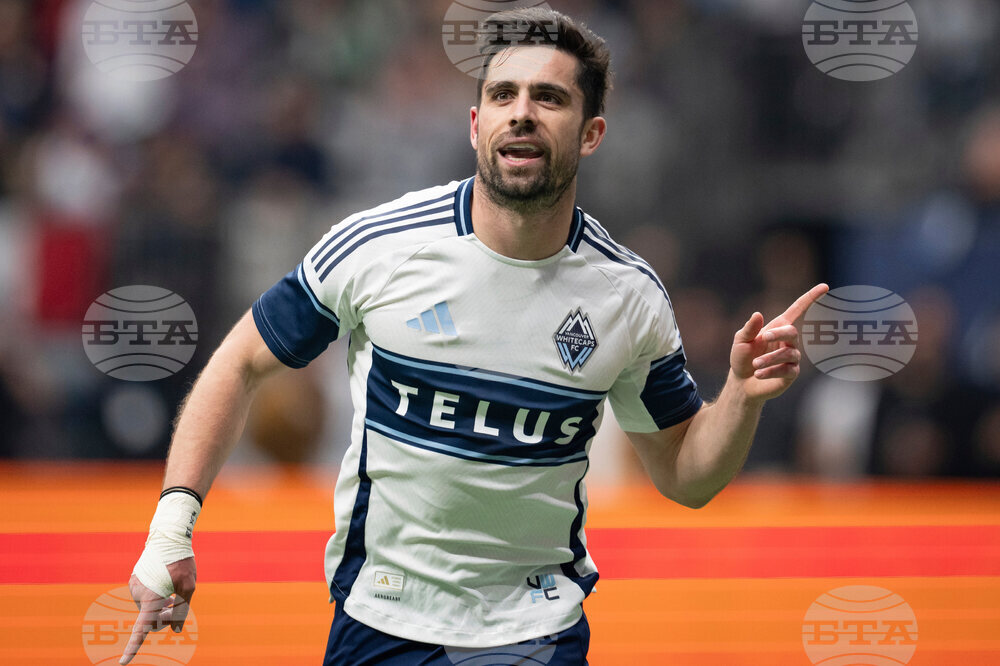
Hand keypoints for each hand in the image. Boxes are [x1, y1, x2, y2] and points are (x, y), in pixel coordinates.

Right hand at [120, 557, 195, 664]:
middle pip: (150, 619)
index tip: (122, 663)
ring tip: (173, 594)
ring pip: (148, 608)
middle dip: (164, 617)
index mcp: (150, 597)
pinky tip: (165, 587)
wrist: (167, 537)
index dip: (133, 647)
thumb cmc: (181, 561)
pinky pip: (145, 597)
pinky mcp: (134, 581)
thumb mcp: (188, 587)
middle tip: (176, 604)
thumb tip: (175, 630)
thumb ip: (182, 611)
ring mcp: (134, 587)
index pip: (141, 628)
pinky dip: (155, 597)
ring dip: (160, 607)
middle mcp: (137, 593)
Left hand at [730, 283, 828, 401]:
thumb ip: (749, 328)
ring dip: (769, 358)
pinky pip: (786, 370)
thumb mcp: (741, 341)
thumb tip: (758, 314)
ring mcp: (792, 358)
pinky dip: (770, 371)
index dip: (811, 298)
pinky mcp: (791, 374)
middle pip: (792, 332)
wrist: (741, 382)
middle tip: (763, 338)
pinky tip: (759, 374)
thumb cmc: (742, 357)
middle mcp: (788, 341)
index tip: (825, 286)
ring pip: (788, 354)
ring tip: (755, 364)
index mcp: (778, 327)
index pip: (797, 310)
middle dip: (778, 334)